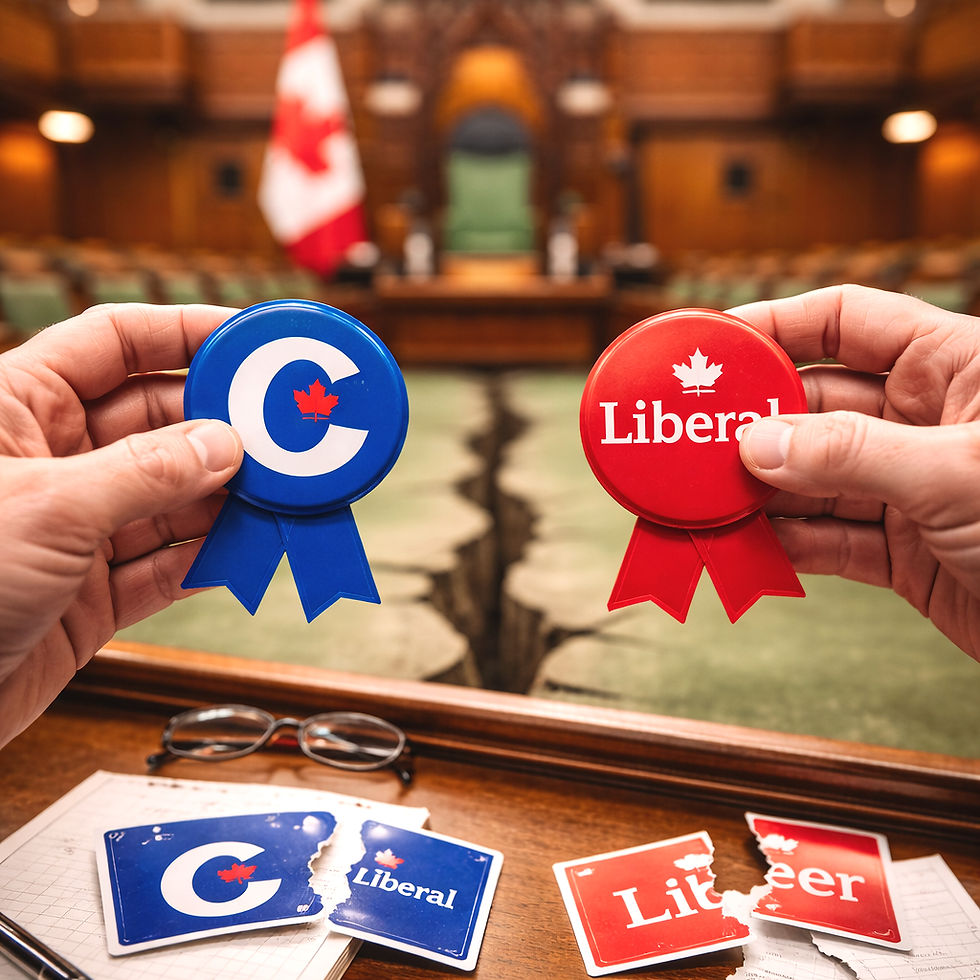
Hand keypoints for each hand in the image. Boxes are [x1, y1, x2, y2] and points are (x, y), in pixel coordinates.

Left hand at [0, 303, 242, 746]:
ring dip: (226, 498)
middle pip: (158, 420)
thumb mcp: (49, 510)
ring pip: (172, 496)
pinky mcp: (91, 594)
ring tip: (280, 496)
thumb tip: (225, 446)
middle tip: (284, 433)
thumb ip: (146, 474)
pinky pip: (166, 565)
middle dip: (222, 425)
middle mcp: (52, 463)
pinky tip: (244, 551)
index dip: (185, 332)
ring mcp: (76, 529)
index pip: (115, 342)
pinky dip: (207, 560)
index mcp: (16, 409)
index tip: (252, 341)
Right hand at [731, 284, 979, 660]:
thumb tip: (756, 445)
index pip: (847, 321)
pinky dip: (786, 544)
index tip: (715, 343)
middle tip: (691, 440)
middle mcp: (924, 421)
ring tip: (706, 498)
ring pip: (811, 477)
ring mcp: (909, 487)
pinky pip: (827, 538)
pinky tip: (750, 545)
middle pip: (814, 405)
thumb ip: (850, 455)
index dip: (776, 325)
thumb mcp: (955, 473)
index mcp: (953, 367)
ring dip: (759, 491)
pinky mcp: (903, 549)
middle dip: (753, 423)